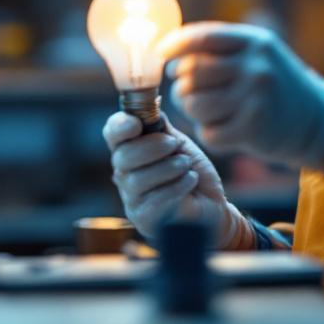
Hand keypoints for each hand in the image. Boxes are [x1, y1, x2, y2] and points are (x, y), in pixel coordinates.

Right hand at [102, 111, 249, 247]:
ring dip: (168, 167)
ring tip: (186, 165)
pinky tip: (191, 180)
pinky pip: (155, 199)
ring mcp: (132, 197)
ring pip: (138, 179)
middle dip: (152, 147)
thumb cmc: (190, 172)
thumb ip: (161, 127)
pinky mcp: (144, 218)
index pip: (112, 133)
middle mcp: (124, 173)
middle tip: (174, 145)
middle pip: (123, 156)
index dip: (120, 126)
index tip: (136, 124)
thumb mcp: (178, 143)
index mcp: (130, 149)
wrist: (211, 205)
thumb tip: (152, 105)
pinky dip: (177, 185)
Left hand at [160, 22, 323, 166]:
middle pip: (191, 74)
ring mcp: (255, 98)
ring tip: (209, 111)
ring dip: (193, 111)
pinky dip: (211, 133)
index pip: (201, 38)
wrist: (318, 122)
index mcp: (253, 42)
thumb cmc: (276, 85)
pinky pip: (209, 132)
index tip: (160, 55)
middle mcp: (255, 66)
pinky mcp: (253, 129)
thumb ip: (220, 49)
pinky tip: (227, 129)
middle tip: (189, 93)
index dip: (173, 45)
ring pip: (194, 104)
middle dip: (182, 86)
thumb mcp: (258, 55)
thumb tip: (169, 51)